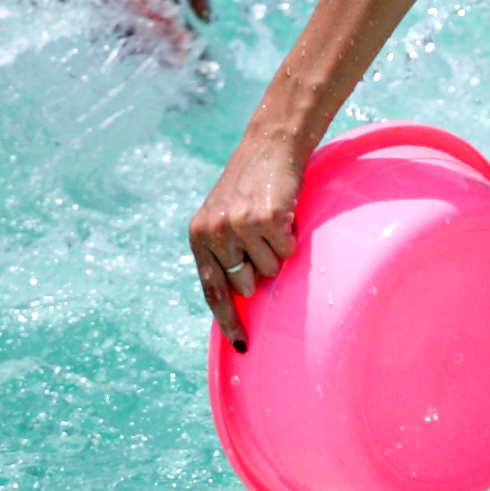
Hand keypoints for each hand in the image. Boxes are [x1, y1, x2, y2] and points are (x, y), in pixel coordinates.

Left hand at [190, 127, 308, 347]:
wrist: (270, 145)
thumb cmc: (249, 185)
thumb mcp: (222, 217)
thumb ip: (222, 253)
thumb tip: (240, 300)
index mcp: (198, 235)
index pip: (212, 290)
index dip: (229, 321)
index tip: (242, 345)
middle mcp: (213, 233)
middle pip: (246, 286)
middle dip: (260, 269)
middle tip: (262, 238)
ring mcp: (238, 226)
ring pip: (271, 271)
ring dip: (277, 251)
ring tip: (271, 221)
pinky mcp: (266, 219)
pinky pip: (288, 252)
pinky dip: (291, 238)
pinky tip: (283, 213)